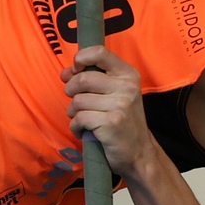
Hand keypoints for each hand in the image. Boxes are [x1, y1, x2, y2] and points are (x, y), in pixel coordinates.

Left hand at [65, 44, 156, 172]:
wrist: (139, 153)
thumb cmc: (123, 121)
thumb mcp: (117, 94)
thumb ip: (94, 79)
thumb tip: (66, 72)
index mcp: (128, 74)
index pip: (100, 52)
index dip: (80, 59)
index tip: (75, 70)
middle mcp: (126, 87)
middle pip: (82, 79)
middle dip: (70, 90)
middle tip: (76, 102)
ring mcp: (120, 105)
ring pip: (78, 101)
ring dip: (73, 112)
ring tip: (82, 119)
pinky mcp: (111, 123)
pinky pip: (79, 119)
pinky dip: (76, 127)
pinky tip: (84, 130)